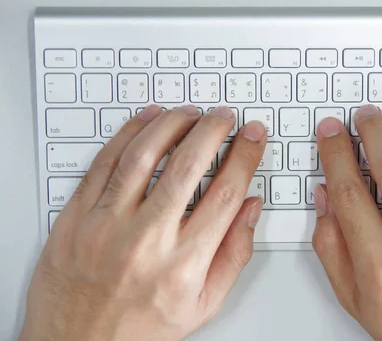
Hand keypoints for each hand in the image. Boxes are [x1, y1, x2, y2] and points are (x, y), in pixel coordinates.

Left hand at [20, 105, 266, 340]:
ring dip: (172, 124)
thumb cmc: (140, 328)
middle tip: (224, 117)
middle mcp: (146, 240)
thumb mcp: (203, 304)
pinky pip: (104, 162)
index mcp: (183, 263)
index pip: (225, 193)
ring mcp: (106, 225)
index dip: (245, 155)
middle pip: (188, 166)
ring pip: (144, 156)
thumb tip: (249, 207)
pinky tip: (147, 121)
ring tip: (189, 114)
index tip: (253, 136)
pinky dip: (129, 134)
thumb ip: (233, 254)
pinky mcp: (76, 217)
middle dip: (213, 130)